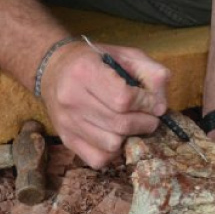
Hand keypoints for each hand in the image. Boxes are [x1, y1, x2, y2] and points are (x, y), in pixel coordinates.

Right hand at [39, 41, 169, 167]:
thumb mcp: (125, 54)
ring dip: (130, 137)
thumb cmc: (95, 60)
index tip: (155, 104)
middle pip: (120, 124)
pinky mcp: (66, 139)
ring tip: (133, 125)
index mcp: (85, 71)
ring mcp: (67, 122)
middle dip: (145, 123)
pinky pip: (98, 159)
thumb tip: (161, 104)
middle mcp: (71, 98)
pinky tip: (116, 135)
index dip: (147, 104)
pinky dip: (113, 152)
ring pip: (111, 144)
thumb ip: (150, 71)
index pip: (124, 98)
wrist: (53, 68)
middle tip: (150, 117)